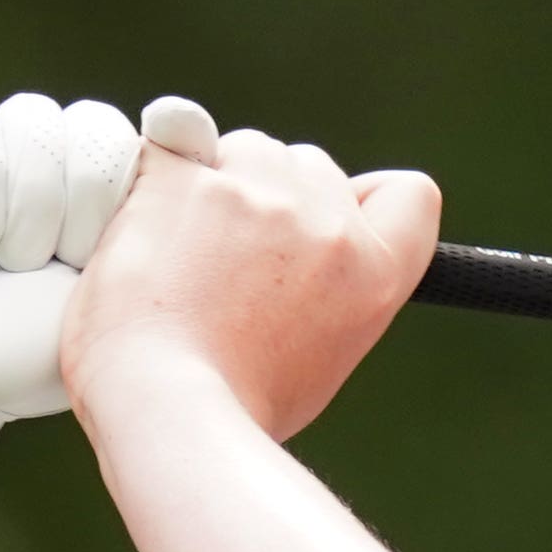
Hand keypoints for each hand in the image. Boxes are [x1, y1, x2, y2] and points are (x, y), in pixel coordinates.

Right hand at [0, 93, 142, 500]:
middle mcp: (61, 178)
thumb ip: (161, 219)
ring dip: (26, 200)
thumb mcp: (118, 297)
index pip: (147, 141)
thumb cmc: (28, 356)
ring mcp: (0, 161)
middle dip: (80, 200)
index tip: (111, 235)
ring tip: (8, 261)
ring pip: (35, 120)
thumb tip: (185, 122)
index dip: (128, 179)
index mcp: (119, 213)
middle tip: (59, 263)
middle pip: (96, 125)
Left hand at [61, 97, 440, 441]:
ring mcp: (254, 191)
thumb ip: (331, 292)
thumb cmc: (233, 404)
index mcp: (373, 275)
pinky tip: (142, 232)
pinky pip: (169, 145)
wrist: (164, 405)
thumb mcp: (322, 359)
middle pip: (311, 167)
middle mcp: (325, 224)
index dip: (368, 200)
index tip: (331, 222)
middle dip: (275, 198)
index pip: (410, 195)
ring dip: (217, 183)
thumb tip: (303, 260)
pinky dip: (153, 180)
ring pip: (244, 149)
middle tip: (231, 264)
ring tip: (182, 258)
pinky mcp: (182, 173)